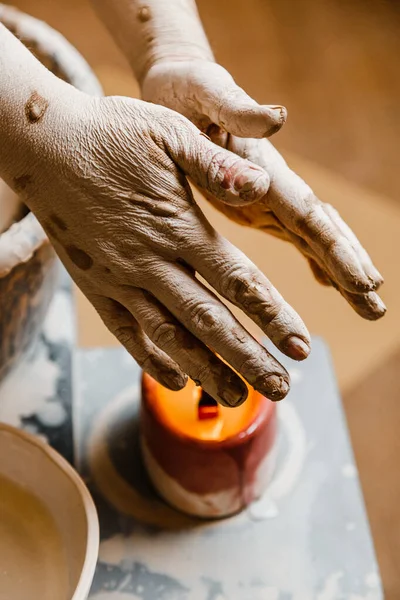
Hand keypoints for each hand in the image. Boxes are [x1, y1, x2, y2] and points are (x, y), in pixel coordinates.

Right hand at [18, 89, 310, 404]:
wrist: (43, 145)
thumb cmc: (111, 134)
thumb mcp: (169, 134)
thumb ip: (216, 166)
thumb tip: (263, 184)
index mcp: (178, 226)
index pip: (236, 281)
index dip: (272, 316)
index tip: (301, 346)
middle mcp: (151, 262)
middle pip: (208, 321)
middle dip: (248, 359)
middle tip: (282, 390)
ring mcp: (119, 279)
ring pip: (169, 336)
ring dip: (206, 370)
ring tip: (237, 400)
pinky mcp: (95, 286)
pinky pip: (126, 332)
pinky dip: (151, 360)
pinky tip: (176, 382)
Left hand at [143, 60, 384, 319]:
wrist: (179, 89)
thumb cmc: (189, 92)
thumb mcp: (207, 96)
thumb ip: (239, 110)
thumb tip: (279, 117)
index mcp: (264, 167)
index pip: (308, 214)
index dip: (336, 249)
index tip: (364, 282)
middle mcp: (274, 185)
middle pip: (321, 231)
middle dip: (349, 268)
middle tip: (376, 308)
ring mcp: (268, 197)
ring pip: (314, 238)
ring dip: (340, 271)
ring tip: (368, 304)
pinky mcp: (255, 203)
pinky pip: (294, 236)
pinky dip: (314, 261)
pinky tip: (326, 283)